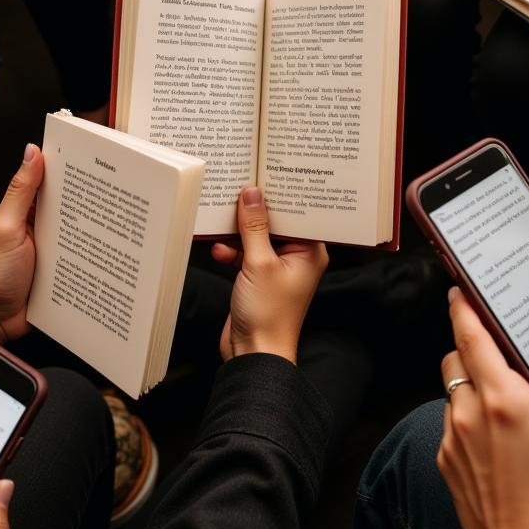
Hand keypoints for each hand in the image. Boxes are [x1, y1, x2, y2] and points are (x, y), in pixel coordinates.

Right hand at [211, 187, 327, 362]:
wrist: (253, 354)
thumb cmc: (268, 316)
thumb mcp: (259, 263)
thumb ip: (254, 227)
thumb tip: (252, 194)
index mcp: (309, 251)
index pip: (298, 213)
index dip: (281, 195)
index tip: (264, 175)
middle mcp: (297, 257)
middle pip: (275, 222)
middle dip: (254, 211)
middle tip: (238, 191)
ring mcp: (276, 267)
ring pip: (256, 236)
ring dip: (238, 232)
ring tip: (223, 222)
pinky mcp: (257, 277)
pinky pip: (245, 253)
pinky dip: (232, 250)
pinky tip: (219, 249)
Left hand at [437, 288, 528, 528]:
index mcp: (507, 401)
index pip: (472, 336)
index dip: (462, 308)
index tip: (461, 291)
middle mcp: (471, 412)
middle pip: (456, 356)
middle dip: (471, 345)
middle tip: (495, 346)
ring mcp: (454, 437)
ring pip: (452, 389)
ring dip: (470, 384)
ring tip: (502, 397)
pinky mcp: (446, 460)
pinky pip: (451, 422)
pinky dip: (467, 418)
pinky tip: (496, 437)